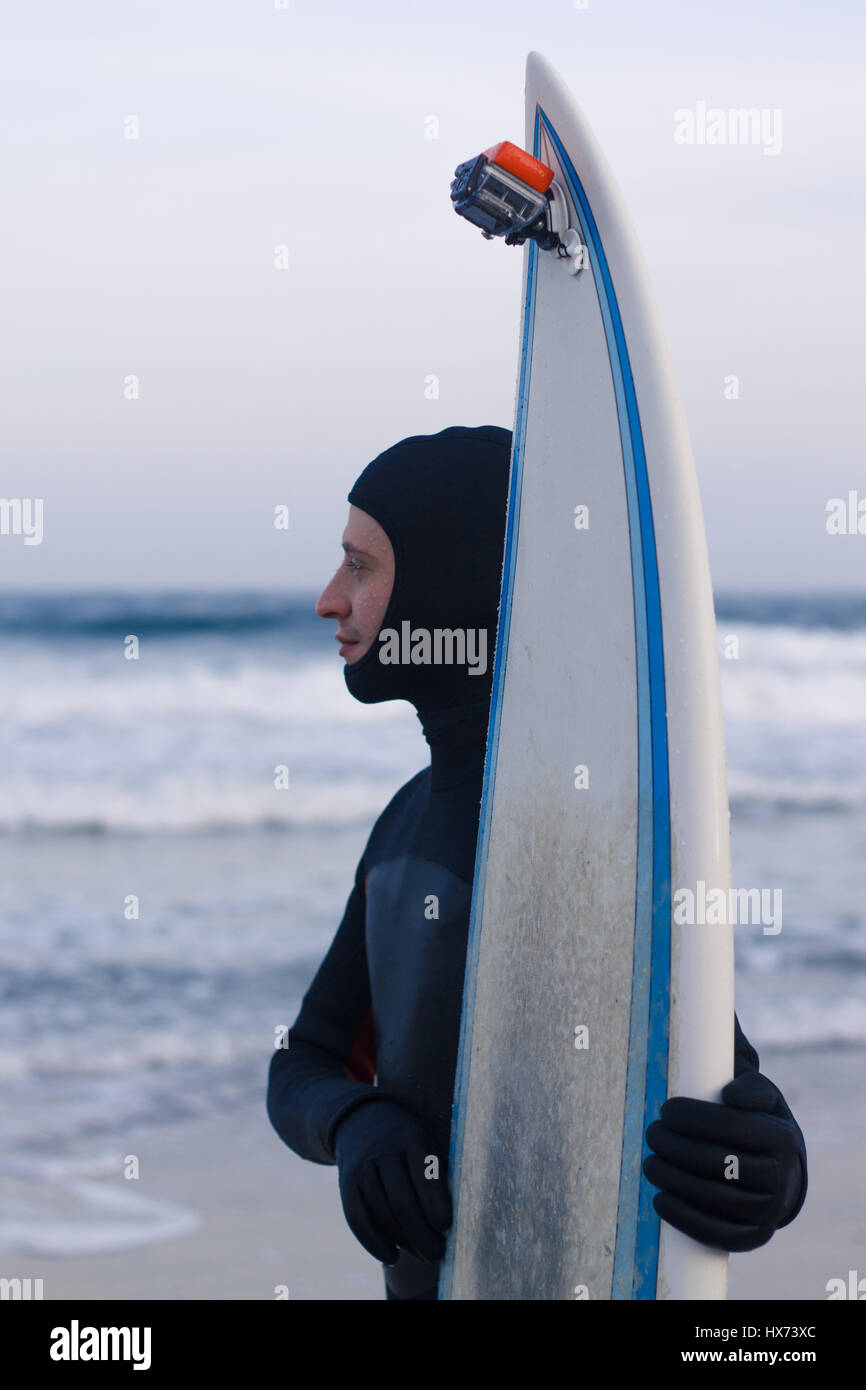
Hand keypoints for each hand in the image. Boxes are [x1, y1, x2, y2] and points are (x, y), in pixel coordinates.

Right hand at [333, 1099, 451, 1264]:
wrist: (362, 1120)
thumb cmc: (407, 1142)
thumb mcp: (426, 1143)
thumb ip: (436, 1175)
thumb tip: (448, 1225)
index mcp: (412, 1139)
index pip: (424, 1176)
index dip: (436, 1206)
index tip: (447, 1227)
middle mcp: (384, 1152)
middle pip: (401, 1201)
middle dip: (422, 1234)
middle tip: (437, 1253)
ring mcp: (362, 1167)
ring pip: (380, 1213)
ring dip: (402, 1242)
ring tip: (422, 1255)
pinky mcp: (345, 1182)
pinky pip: (357, 1218)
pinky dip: (374, 1243)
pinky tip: (391, 1256)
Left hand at [643, 1070, 805, 1251]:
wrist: (783, 1175)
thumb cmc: (760, 1125)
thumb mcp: (763, 1098)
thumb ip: (749, 1085)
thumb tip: (729, 1093)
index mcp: (781, 1138)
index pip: (731, 1126)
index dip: (693, 1118)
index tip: (666, 1110)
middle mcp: (780, 1178)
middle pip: (717, 1162)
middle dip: (674, 1146)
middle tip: (652, 1133)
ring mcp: (768, 1212)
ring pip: (713, 1198)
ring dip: (672, 1179)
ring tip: (650, 1163)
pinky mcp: (753, 1237)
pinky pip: (716, 1234)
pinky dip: (683, 1217)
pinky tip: (660, 1198)